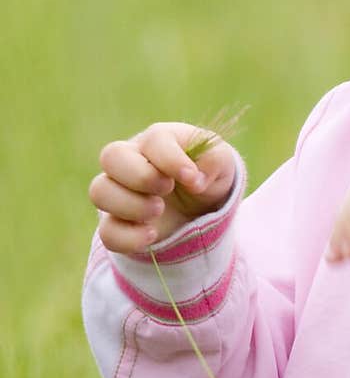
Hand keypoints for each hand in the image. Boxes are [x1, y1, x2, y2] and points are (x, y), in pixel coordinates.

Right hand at [89, 121, 237, 253]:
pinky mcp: (118, 223)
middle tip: (167, 189)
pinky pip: (107, 232)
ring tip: (158, 210)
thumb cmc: (208, 174)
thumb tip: (195, 179)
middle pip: (111, 156)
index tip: (193, 178)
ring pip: (99, 192)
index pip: (154, 141)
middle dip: (141, 177)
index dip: (171, 160)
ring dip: (130, 205)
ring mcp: (119, 192)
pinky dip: (128, 237)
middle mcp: (131, 161)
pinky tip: (153, 236)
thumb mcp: (222, 163)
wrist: (202, 206)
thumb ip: (214, 160)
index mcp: (159, 141)